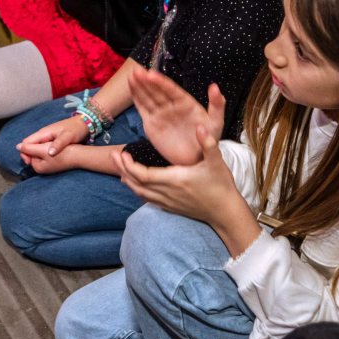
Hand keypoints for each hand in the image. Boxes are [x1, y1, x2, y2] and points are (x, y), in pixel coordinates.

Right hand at [17, 116, 88, 165]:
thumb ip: (58, 144)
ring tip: (39, 164)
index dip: (24, 152)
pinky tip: (45, 160)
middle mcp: (43, 135)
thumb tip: (49, 153)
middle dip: (28, 155)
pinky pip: (42, 147)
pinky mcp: (52, 140)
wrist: (84, 123)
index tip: (29, 163)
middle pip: (29, 145)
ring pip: (35, 147)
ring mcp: (47, 137)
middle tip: (33, 165)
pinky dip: (40, 154)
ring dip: (34, 155)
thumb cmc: (76, 129)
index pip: (27, 142)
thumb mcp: (68, 136)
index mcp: (44, 133)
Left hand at [17, 142, 81, 174]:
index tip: (40, 140)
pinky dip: (49, 148)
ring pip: (41, 151)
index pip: (27, 153)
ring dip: (44, 146)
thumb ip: (29, 148)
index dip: (30, 145)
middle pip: (34, 152)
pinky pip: (48, 152)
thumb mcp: (42, 149)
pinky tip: (56, 145)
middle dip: (38, 145)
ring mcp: (49, 165)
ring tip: (52, 143)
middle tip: (48, 141)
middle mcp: (42, 168)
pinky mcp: (55, 162)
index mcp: (38, 167)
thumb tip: (17, 147)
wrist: (80, 155)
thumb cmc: (61, 153)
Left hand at [113, 125, 241, 224]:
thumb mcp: (217, 161)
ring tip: (118, 167)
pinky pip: (147, 199)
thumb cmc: (221, 186)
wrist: (225, 212)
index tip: (121, 153)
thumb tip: (200, 126)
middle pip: (136, 183)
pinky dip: (136, 190)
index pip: (144, 175)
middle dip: (122, 169)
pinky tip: (132, 183)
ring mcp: (167, 201)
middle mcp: (167, 192)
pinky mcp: (170, 207)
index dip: (129, 166)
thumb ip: (208, 143)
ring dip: (127, 179)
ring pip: (139, 192)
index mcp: (175, 179)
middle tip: (112, 155)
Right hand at [129, 68, 224, 165]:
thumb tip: (214, 87)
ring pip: (148, 97)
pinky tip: (131, 87)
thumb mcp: (216, 123)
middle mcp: (171, 105)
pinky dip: (136, 98)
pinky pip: (143, 109)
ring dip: (139, 86)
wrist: (196, 160)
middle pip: (157, 91)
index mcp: (186, 102)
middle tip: (137, 70)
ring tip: (131, 75)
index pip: (172, 90)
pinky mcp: (151, 124)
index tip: (152, 74)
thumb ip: (217, 105)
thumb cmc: (208, 139)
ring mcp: (160, 114)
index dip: (161, 82)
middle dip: (147, 81)